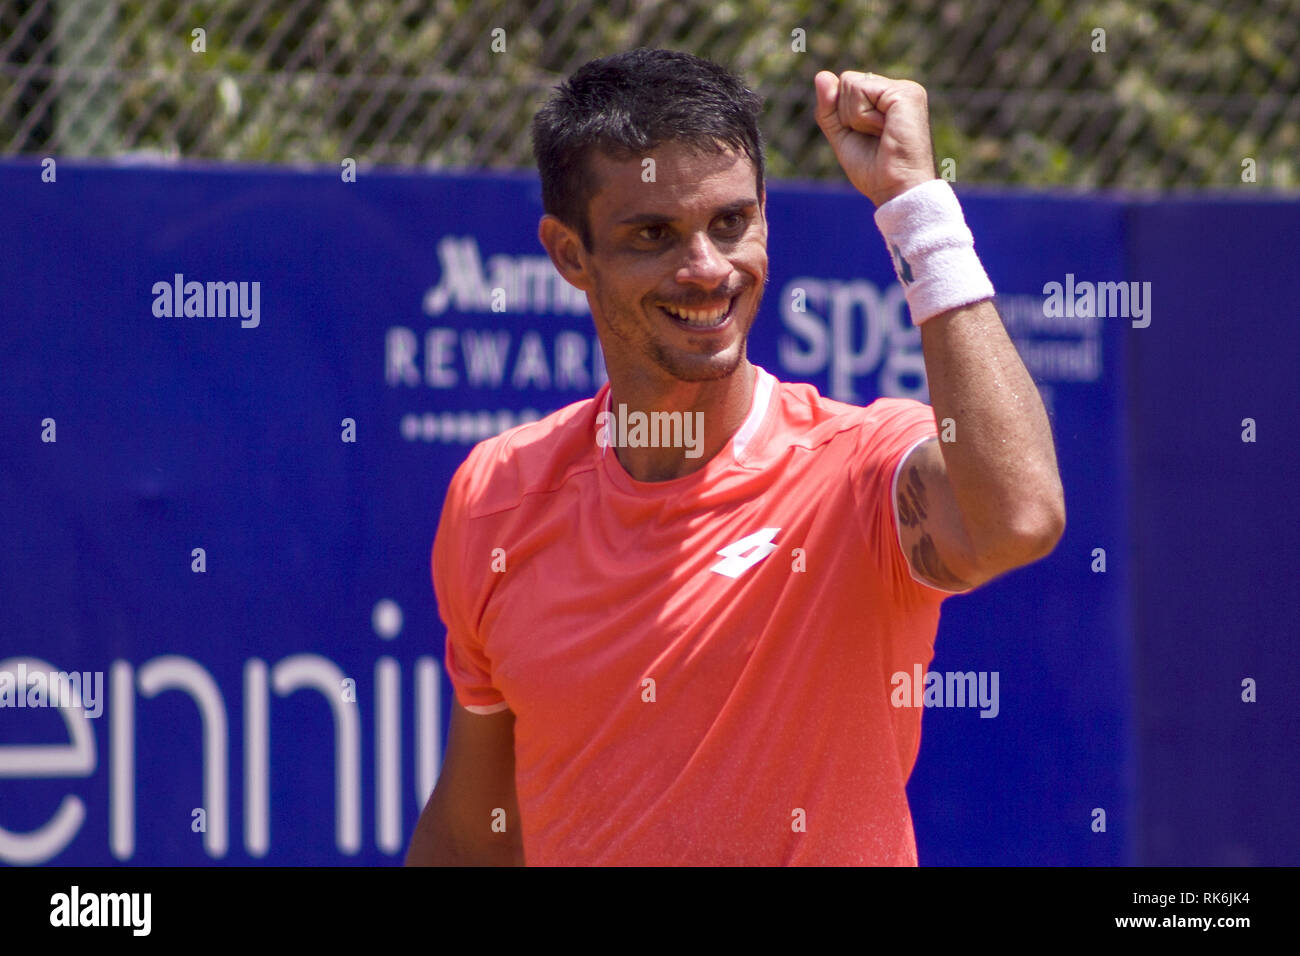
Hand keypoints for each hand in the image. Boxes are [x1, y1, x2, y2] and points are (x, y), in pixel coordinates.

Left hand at [813, 70, 936, 206]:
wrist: (896, 190)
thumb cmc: (874, 171)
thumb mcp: (842, 136)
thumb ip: (829, 108)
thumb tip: (821, 75)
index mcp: (887, 99)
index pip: (846, 88)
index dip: (842, 115)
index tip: (865, 138)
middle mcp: (898, 89)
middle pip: (846, 82)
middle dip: (848, 115)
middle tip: (873, 138)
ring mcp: (904, 88)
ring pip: (850, 84)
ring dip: (856, 118)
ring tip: (880, 135)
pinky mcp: (905, 93)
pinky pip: (860, 91)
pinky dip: (862, 117)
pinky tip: (883, 130)